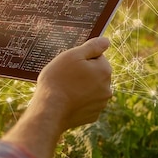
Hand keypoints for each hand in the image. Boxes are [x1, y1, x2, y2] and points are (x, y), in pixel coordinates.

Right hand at [3, 37, 112, 157]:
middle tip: (66, 76)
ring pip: (92, 89)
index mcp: (105, 70)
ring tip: (65, 89)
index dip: (82, 59)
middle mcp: (107, 88)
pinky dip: (79, 101)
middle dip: (84, 73)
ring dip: (82, 87)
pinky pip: (87, 103)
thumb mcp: (72, 55)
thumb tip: (106, 41)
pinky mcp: (92, 116)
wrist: (50, 111)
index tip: (70, 65)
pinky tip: (67, 101)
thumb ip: (92, 46)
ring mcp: (101, 104)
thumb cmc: (58, 80)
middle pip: (96, 74)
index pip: (97, 57)